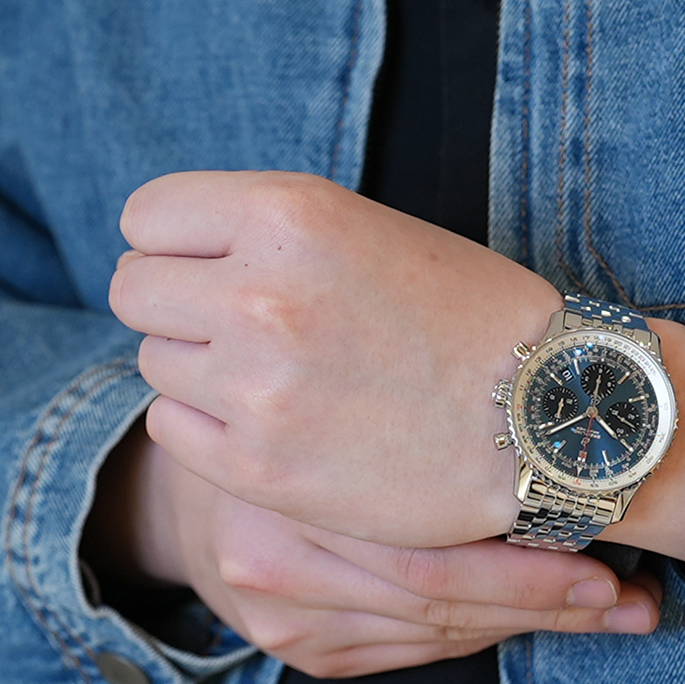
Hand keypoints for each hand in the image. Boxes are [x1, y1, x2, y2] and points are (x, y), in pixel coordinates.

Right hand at [86, 429, 660, 679]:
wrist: (186, 485)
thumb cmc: (294, 412)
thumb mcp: (336, 391)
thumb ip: (414, 424)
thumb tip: (560, 458)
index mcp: (285, 492)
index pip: (428, 554)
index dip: (531, 566)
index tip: (616, 563)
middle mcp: (275, 567)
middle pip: (441, 602)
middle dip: (550, 605)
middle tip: (635, 602)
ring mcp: (283, 623)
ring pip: (435, 634)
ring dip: (532, 624)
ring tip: (615, 610)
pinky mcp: (300, 654)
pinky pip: (413, 652)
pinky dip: (480, 633)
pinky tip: (536, 616)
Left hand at [109, 170, 684, 557]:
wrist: (549, 417)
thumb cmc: (467, 316)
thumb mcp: (366, 228)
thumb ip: (265, 232)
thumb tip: (168, 250)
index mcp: (288, 215)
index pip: (147, 216)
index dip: (177, 242)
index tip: (214, 266)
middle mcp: (260, 296)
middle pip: (134, 290)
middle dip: (178, 306)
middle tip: (243, 329)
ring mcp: (256, 389)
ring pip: (153, 361)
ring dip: (200, 370)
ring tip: (283, 378)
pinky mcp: (260, 468)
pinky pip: (172, 430)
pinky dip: (209, 428)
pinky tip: (278, 425)